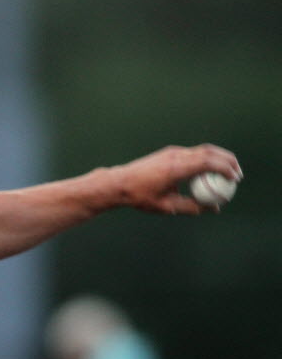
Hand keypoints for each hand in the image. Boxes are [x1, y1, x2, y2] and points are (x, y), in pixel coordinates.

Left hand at [114, 144, 241, 214]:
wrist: (119, 183)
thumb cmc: (141, 197)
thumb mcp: (167, 206)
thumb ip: (192, 207)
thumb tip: (214, 208)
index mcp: (175, 168)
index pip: (207, 162)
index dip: (225, 168)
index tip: (235, 179)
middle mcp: (175, 156)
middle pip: (209, 152)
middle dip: (227, 160)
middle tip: (238, 174)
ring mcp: (171, 152)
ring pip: (201, 150)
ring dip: (217, 158)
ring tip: (228, 172)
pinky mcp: (169, 152)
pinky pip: (192, 153)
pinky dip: (205, 159)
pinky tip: (209, 172)